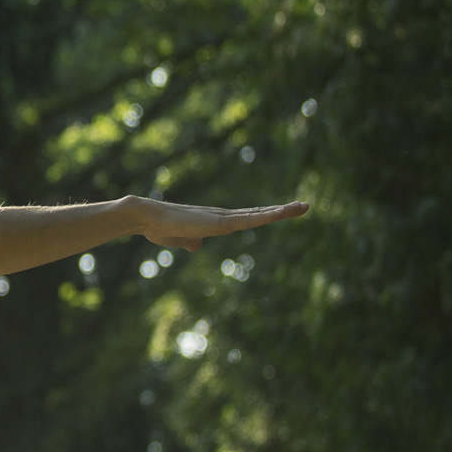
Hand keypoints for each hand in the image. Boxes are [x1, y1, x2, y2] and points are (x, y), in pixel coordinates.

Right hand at [133, 198, 308, 251]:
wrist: (147, 217)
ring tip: (303, 207)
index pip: (247, 217)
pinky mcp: (220, 222)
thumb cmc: (160, 228)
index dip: (265, 214)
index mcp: (216, 221)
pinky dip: (267, 216)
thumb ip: (190, 241)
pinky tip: (281, 213)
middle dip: (281, 210)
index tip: (283, 212)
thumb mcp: (179, 239)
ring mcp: (223, 218)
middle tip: (304, 206)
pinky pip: (249, 219)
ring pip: (259, 214)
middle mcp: (224, 216)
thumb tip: (197, 245)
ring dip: (281, 212)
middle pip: (259, 213)